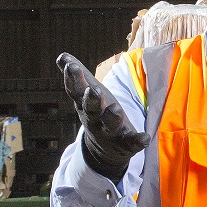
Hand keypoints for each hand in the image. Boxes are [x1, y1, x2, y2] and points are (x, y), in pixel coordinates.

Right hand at [57, 53, 147, 183]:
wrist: (103, 150)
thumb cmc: (95, 113)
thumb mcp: (86, 95)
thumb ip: (77, 76)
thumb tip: (61, 56)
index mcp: (84, 105)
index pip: (76, 92)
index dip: (73, 80)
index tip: (72, 66)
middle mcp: (95, 119)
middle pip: (91, 110)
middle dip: (92, 100)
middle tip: (93, 90)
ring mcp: (110, 132)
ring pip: (110, 125)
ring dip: (112, 117)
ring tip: (115, 108)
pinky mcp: (126, 144)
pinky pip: (131, 143)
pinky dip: (137, 141)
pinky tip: (145, 137)